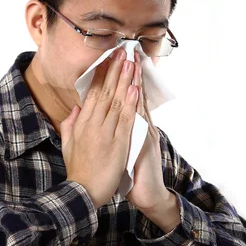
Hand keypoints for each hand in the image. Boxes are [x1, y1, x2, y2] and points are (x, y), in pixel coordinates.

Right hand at [60, 48, 138, 208]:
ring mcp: (105, 132)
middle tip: (121, 51)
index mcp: (81, 123)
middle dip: (114, 70)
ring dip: (124, 80)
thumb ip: (71, 125)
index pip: (92, 93)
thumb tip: (75, 109)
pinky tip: (134, 88)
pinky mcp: (118, 143)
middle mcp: (92, 124)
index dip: (101, 75)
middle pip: (105, 91)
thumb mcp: (68, 145)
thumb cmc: (78, 171)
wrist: (83, 193)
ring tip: (130, 62)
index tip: (108, 59)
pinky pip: (125, 119)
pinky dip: (130, 103)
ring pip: (116, 101)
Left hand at [125, 52, 169, 210]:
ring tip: (131, 62)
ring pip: (138, 102)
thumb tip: (98, 116)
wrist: (147, 193)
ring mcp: (145, 132)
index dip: (120, 80)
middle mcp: (140, 125)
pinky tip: (136, 90)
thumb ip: (114, 130)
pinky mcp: (147, 142)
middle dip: (128, 73)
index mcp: (130, 126)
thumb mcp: (121, 148)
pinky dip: (138, 104)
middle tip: (125, 52)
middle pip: (133, 95)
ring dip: (135, 81)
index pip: (124, 99)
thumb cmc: (132, 172)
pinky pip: (141, 120)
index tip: (115, 61)